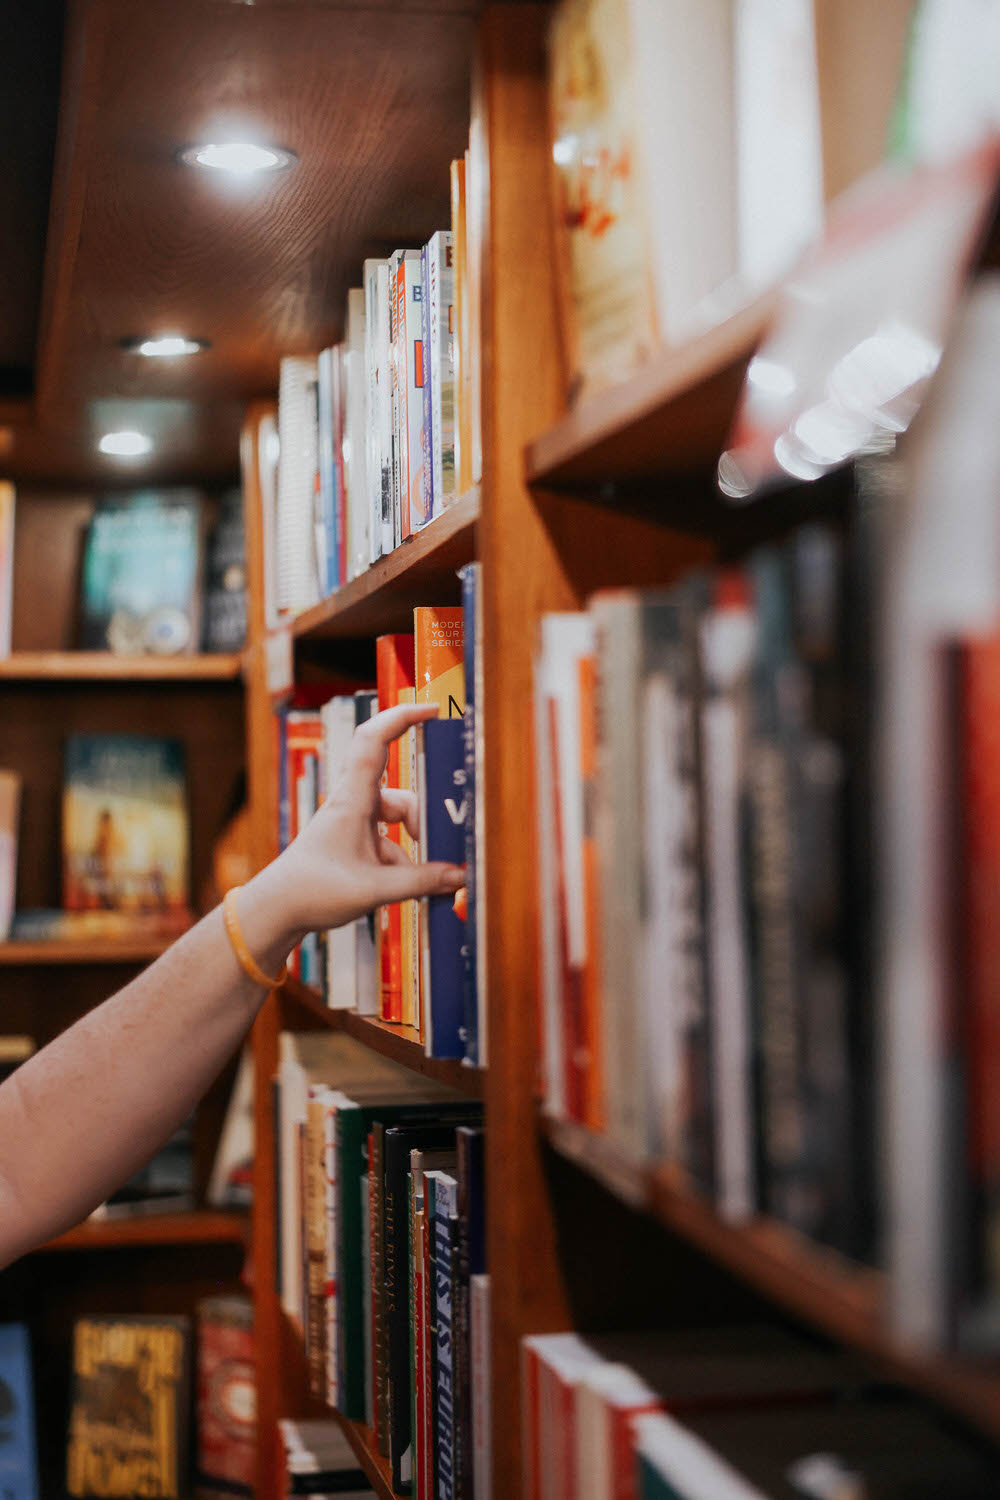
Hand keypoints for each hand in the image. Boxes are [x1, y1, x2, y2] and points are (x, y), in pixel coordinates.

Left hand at [246, 703, 465, 945]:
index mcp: (352, 800)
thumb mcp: (373, 889)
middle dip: (425, 821)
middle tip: (440, 847)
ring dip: (414, 850)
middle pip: (403, 796)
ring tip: (423, 882)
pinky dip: (403, 865)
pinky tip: (406, 890)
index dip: (402, 717)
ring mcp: (356, 823)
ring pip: (400, 822)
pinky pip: (391, 844)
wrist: (277, 910)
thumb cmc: (311, 890)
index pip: (374, 740)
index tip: (432, 711)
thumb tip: (458, 876)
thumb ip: (420, 882)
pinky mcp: (357, 842)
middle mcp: (355, 804)